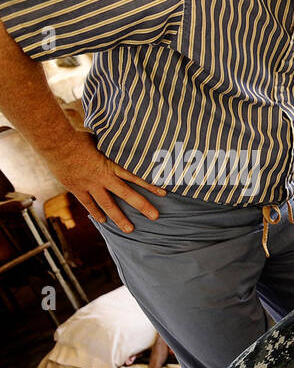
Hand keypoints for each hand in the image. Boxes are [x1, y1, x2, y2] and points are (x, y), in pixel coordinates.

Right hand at [48, 132, 164, 232]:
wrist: (55, 142)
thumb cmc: (78, 137)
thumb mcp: (101, 140)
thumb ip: (113, 147)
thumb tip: (127, 141)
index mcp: (111, 164)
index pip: (135, 176)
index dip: (150, 185)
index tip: (164, 193)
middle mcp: (103, 177)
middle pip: (127, 194)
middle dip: (142, 206)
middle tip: (155, 217)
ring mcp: (90, 185)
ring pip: (108, 204)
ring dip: (119, 218)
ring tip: (130, 230)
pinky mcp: (77, 188)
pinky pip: (88, 204)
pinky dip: (96, 213)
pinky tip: (103, 221)